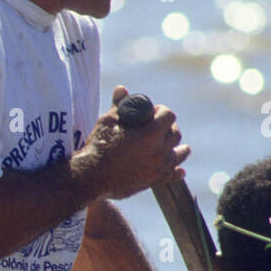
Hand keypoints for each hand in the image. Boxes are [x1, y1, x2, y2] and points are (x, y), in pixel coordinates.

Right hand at [79, 85, 190, 200]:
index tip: (152, 112)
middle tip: (157, 126)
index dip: (161, 111)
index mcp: (150, 134)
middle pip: (176, 134)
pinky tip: (179, 170)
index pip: (169, 116)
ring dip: (176, 147)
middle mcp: (159, 151)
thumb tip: (122, 89)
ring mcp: (157, 168)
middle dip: (168, 127)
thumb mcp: (107, 121)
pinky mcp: (152, 180)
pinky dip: (176, 171)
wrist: (91, 176)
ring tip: (170, 144)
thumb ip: (119, 105)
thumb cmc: (98, 146)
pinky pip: (171, 175)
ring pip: (178, 154)